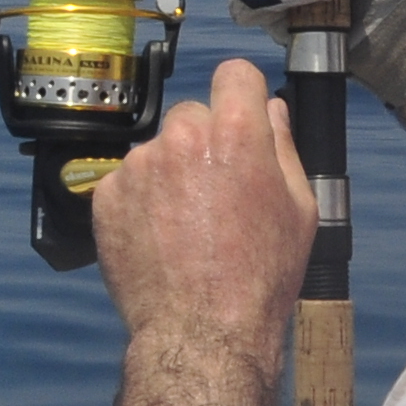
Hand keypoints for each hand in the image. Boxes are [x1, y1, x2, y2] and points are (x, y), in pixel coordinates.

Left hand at [91, 58, 317, 360]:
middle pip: (194, 116)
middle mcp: (181, 137)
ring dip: (170, 174)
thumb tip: (271, 110)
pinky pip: (127, 182)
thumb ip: (283, 148)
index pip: (235, 73)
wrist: (202, 331)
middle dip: (206, 142)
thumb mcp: (298, 210)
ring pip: (158, 151)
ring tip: (187, 226)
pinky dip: (140, 201)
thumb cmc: (260, 276)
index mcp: (235, 133)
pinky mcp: (107, 194)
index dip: (242, 95)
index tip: (242, 118)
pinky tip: (159, 238)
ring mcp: (138, 165)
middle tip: (217, 193)